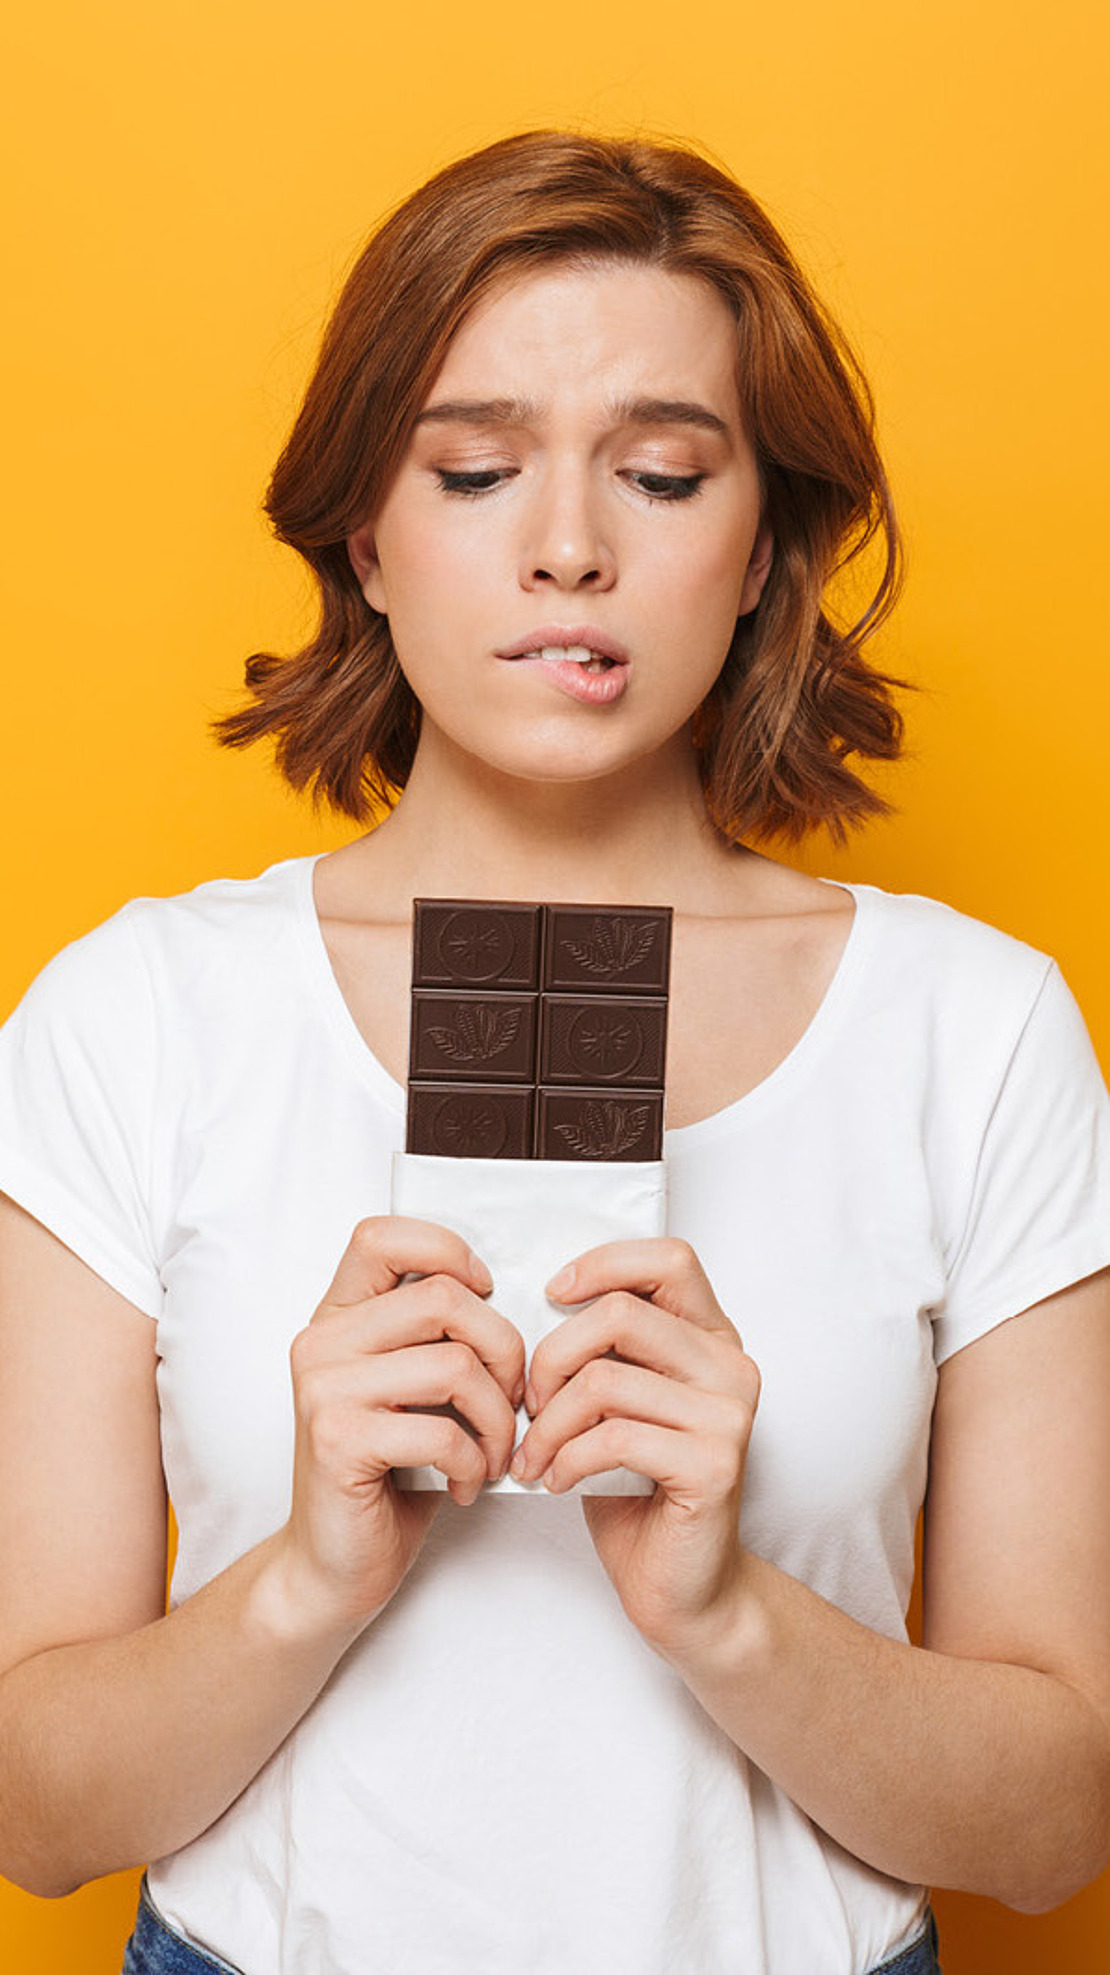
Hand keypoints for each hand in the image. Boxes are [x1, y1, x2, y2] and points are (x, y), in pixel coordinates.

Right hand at [278, 1216, 525, 1637]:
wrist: (332, 1567)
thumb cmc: (386, 1475)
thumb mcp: (406, 1388)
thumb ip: (432, 1337)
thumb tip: (509, 1298)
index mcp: (337, 1318)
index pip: (381, 1236)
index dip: (446, 1251)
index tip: (484, 1295)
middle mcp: (321, 1343)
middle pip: (445, 1299)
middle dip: (504, 1352)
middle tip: (511, 1403)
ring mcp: (324, 1390)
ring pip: (456, 1365)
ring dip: (498, 1419)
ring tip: (492, 1453)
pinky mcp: (338, 1441)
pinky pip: (444, 1431)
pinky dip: (476, 1463)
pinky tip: (467, 1484)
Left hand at [510, 1237, 759, 1654]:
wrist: (682, 1588)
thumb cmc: (637, 1490)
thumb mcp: (618, 1402)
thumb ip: (604, 1349)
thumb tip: (537, 1299)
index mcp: (712, 1338)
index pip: (669, 1258)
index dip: (603, 1264)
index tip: (552, 1295)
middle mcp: (731, 1367)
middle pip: (620, 1314)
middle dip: (550, 1358)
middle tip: (528, 1405)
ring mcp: (728, 1415)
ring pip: (604, 1379)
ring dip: (548, 1423)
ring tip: (535, 1455)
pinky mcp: (715, 1463)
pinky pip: (612, 1437)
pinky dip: (565, 1459)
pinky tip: (554, 1481)